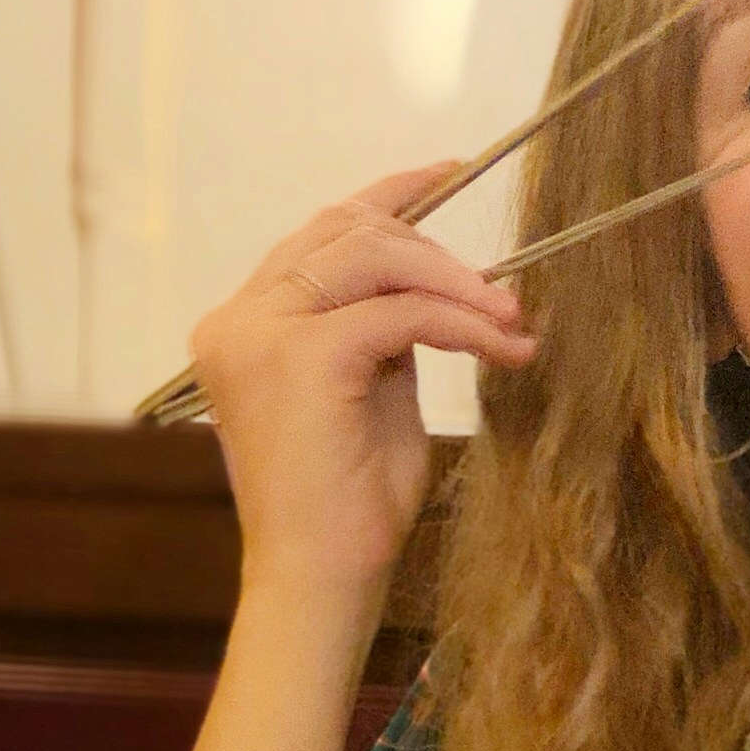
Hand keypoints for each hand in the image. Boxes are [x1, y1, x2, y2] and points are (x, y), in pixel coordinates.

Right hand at [189, 164, 535, 609]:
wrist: (320, 578)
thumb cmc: (349, 505)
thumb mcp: (371, 392)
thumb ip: (382, 331)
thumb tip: (438, 284)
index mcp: (243, 324)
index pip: (320, 233)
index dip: (388, 196)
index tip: (450, 172)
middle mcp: (239, 319)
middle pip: (346, 232)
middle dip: (436, 250)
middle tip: (502, 296)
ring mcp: (260, 333)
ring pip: (373, 257)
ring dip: (455, 282)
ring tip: (510, 321)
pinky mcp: (301, 357)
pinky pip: (397, 312)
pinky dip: (457, 323)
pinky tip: (499, 348)